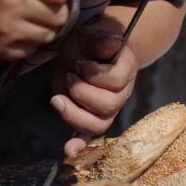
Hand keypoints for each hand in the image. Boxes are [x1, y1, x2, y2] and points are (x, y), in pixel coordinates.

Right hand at [0, 0, 70, 59]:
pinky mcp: (1, 49)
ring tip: (29, 14)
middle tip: (39, 1)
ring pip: (49, 35)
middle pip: (60, 16)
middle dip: (54, 8)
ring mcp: (6, 30)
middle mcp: (12, 3)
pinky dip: (30, 41)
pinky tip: (18, 27)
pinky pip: (32, 50)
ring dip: (43, 26)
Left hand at [51, 25, 137, 155]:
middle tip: (69, 75)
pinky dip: (79, 143)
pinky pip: (88, 134)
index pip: (114, 80)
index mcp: (125, 71)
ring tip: (59, 98)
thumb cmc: (90, 42)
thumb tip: (110, 45)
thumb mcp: (92, 34)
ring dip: (74, 112)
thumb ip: (99, 40)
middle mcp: (121, 94)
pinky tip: (68, 150)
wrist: (91, 50)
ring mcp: (108, 109)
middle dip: (81, 91)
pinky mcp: (92, 117)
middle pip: (108, 105)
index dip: (92, 72)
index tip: (77, 61)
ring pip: (98, 124)